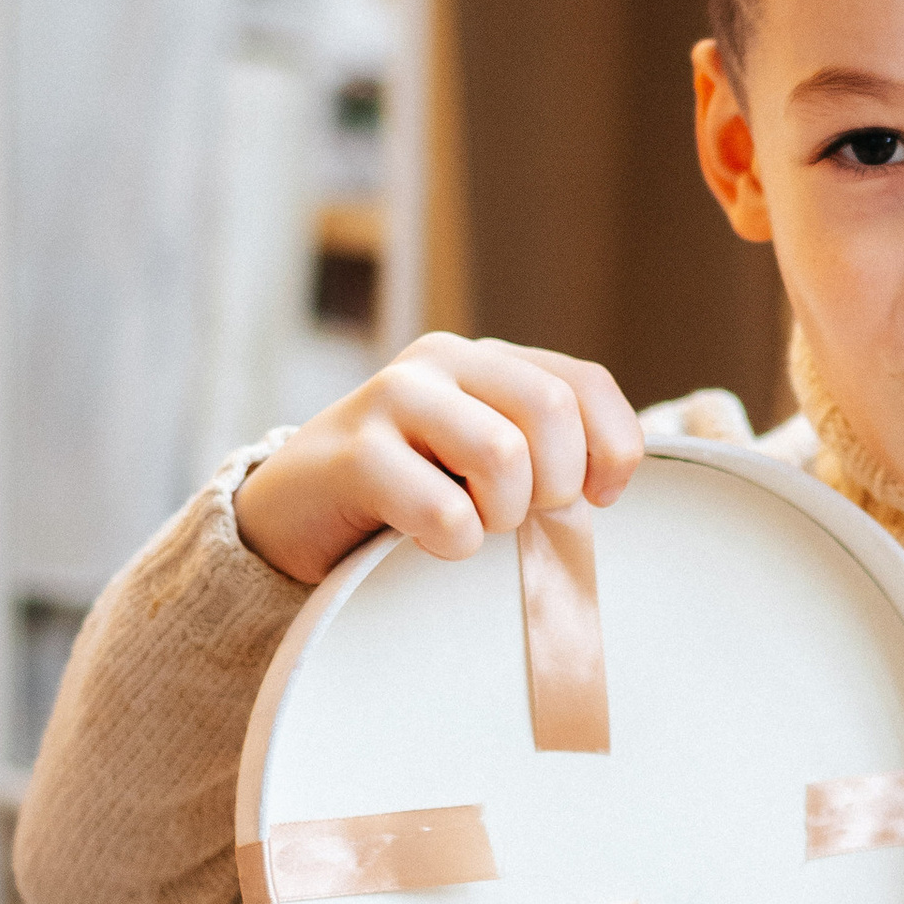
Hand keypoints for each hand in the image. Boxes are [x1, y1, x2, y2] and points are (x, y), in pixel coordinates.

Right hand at [233, 336, 644, 587]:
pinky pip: (445, 511)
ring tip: (471, 526)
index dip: (613, 450)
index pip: (584, 384)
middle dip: (555, 486)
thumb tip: (610, 482)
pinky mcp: (354, 452)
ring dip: (502, 515)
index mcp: (487, 360)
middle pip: (552, 411)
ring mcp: (394, 398)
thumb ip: (546, 452)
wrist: (291, 517)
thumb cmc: (409, 497)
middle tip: (518, 518)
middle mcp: (442, 360)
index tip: (597, 499)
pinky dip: (452, 544)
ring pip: (504, 454)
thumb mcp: (484, 463)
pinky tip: (425, 542)